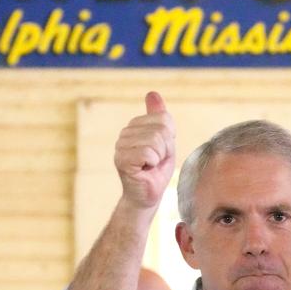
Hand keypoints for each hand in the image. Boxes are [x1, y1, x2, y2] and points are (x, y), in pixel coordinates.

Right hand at [114, 91, 175, 209]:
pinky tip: (144, 171)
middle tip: (156, 162)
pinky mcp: (121, 160)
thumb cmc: (156, 171)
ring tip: (150, 166)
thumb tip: (152, 93)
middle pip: (161, 130)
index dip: (170, 139)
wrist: (147, 195)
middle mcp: (125, 133)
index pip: (164, 119)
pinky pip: (148, 153)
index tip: (162, 152)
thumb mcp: (165, 141)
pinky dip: (152, 164)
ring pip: (155, 141)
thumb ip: (159, 118)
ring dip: (159, 158)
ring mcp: (120, 146)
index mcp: (135, 126)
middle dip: (166, 149)